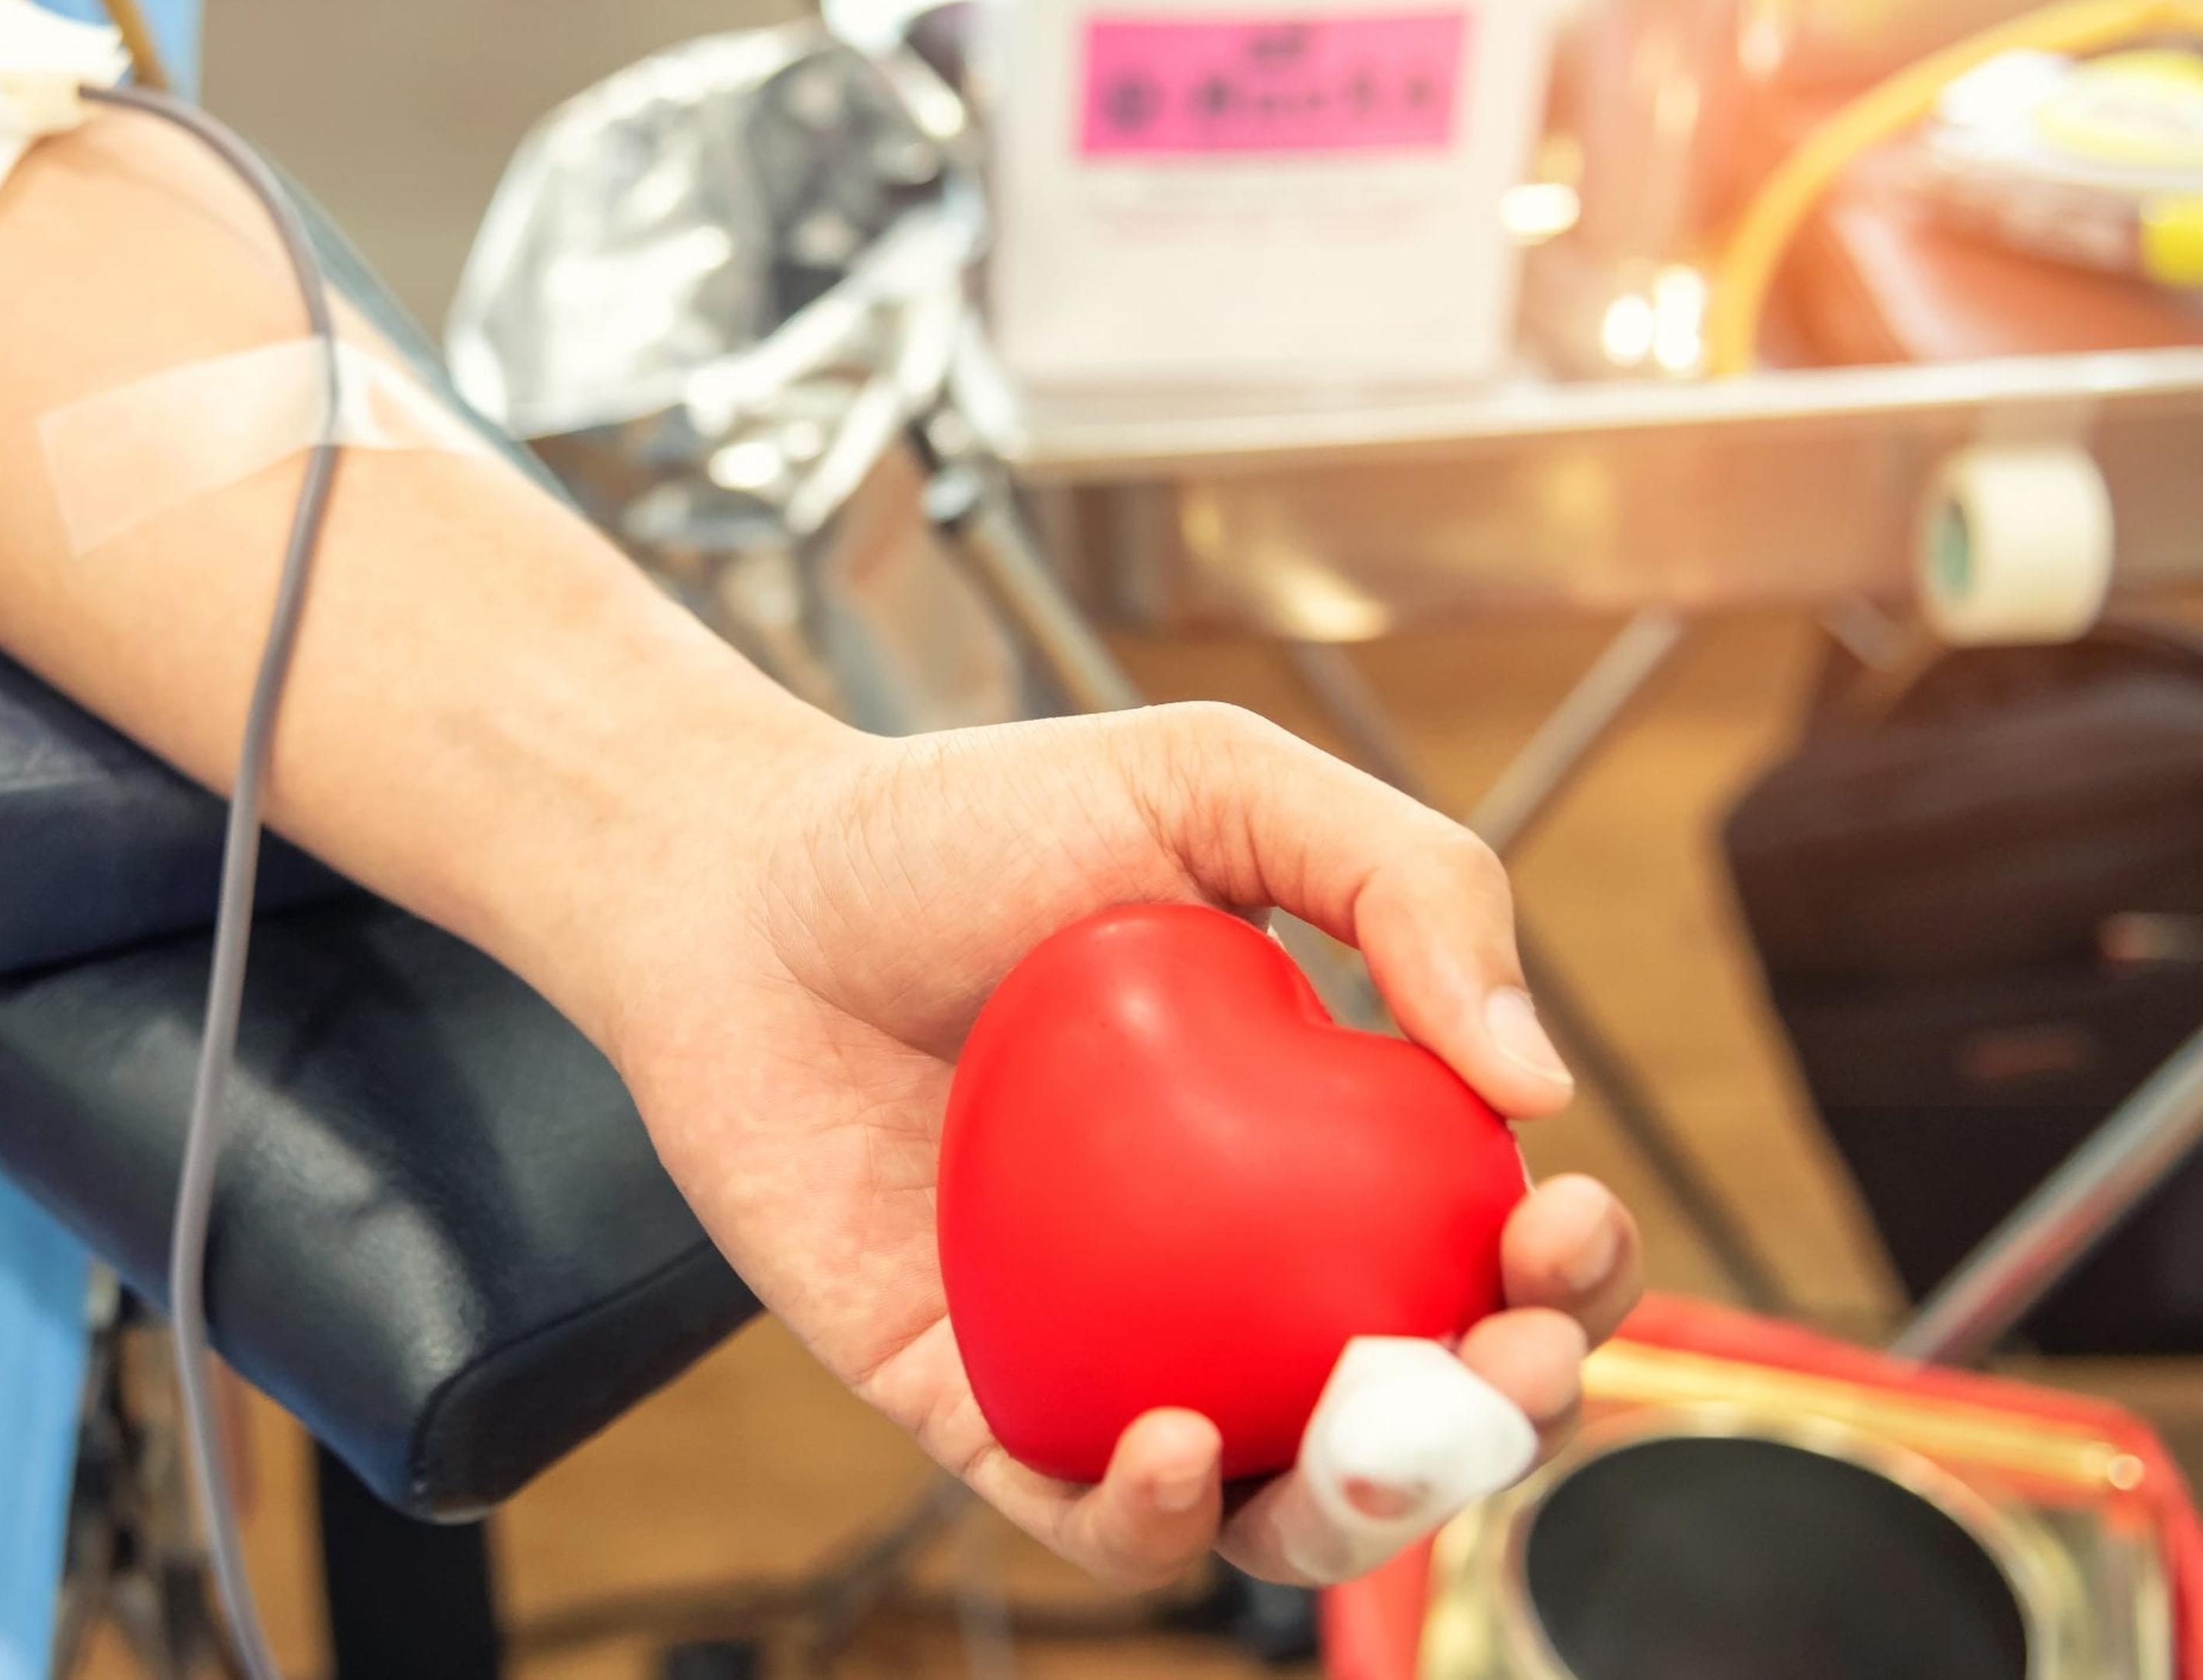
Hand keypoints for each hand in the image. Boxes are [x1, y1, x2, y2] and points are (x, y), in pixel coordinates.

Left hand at [603, 703, 1641, 1588]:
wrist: (738, 883)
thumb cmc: (965, 821)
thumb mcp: (1209, 783)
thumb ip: (1401, 877)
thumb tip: (1534, 1079)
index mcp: (1317, 1134)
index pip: (1482, 1235)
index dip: (1563, 1265)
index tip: (1564, 1220)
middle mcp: (1229, 1260)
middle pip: (1414, 1393)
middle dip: (1507, 1414)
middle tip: (1509, 1357)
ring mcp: (1108, 1343)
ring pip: (1276, 1494)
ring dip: (1357, 1512)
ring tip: (1364, 1443)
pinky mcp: (974, 1400)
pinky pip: (1084, 1510)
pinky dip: (1152, 1518)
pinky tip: (1178, 1448)